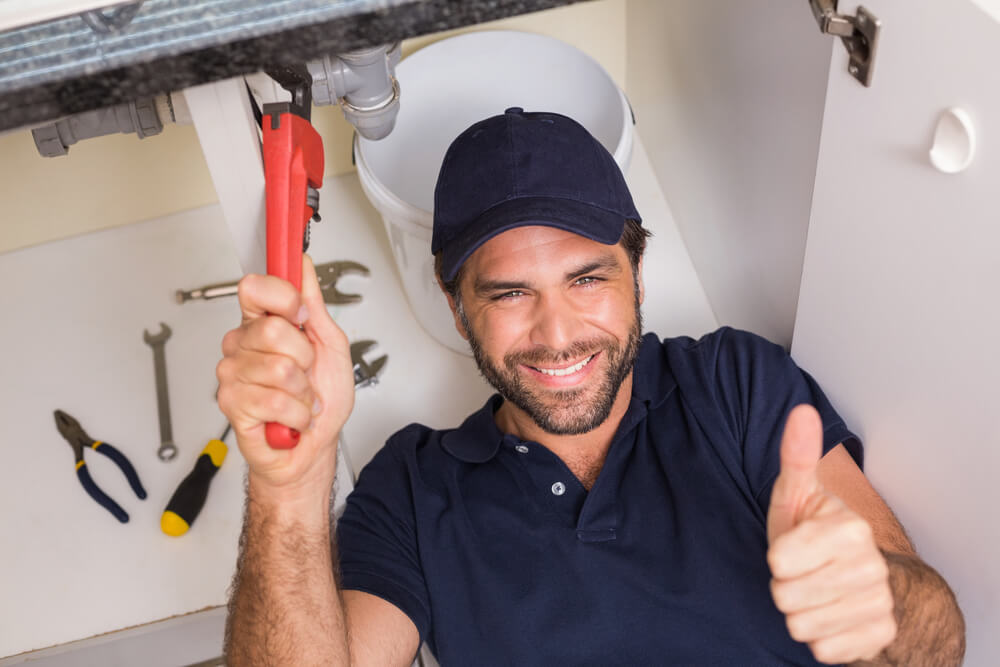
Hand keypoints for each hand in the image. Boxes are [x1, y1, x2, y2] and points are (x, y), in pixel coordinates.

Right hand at [216, 255, 354, 495]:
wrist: (313, 447)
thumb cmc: (322, 398)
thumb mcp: (331, 346)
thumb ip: (315, 305)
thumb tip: (302, 266)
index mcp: (263, 324)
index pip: (255, 288)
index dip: (282, 297)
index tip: (300, 314)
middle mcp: (243, 345)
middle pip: (272, 330)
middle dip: (304, 357)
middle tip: (305, 372)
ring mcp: (234, 374)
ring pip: (279, 370)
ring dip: (304, 392)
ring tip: (299, 399)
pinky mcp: (232, 403)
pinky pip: (275, 400)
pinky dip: (297, 414)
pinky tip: (291, 417)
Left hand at [766, 405, 896, 663]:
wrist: (859, 575)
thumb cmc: (814, 531)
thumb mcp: (797, 493)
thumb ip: (796, 457)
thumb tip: (802, 411)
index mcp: (850, 529)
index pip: (778, 562)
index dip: (778, 557)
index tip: (795, 546)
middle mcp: (872, 567)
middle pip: (785, 596)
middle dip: (786, 586)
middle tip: (804, 571)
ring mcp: (879, 603)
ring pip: (800, 626)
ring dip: (800, 612)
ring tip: (814, 591)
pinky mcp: (879, 635)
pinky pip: (822, 651)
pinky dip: (819, 638)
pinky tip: (831, 615)